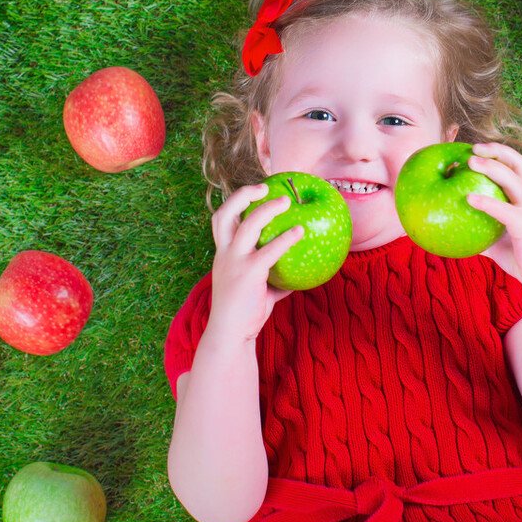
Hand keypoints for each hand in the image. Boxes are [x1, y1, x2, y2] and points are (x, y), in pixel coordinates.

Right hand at [207, 182, 304, 343]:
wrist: (230, 334)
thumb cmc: (245, 314)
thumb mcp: (257, 289)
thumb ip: (274, 277)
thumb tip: (299, 271)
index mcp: (223, 254)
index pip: (221, 220)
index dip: (234, 201)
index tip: (254, 192)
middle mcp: (224, 254)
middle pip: (224, 213)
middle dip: (242, 195)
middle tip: (265, 187)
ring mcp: (234, 262)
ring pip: (247, 224)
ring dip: (267, 209)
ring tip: (286, 201)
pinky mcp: (248, 273)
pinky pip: (269, 250)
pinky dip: (286, 238)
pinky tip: (301, 231)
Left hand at [466, 143, 521, 290]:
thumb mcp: (498, 241)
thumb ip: (482, 230)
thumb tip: (453, 227)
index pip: (517, 166)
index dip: (499, 153)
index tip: (477, 148)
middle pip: (518, 163)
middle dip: (496, 151)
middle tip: (472, 148)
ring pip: (513, 179)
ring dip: (491, 167)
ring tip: (470, 162)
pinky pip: (505, 210)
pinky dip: (486, 201)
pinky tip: (469, 198)